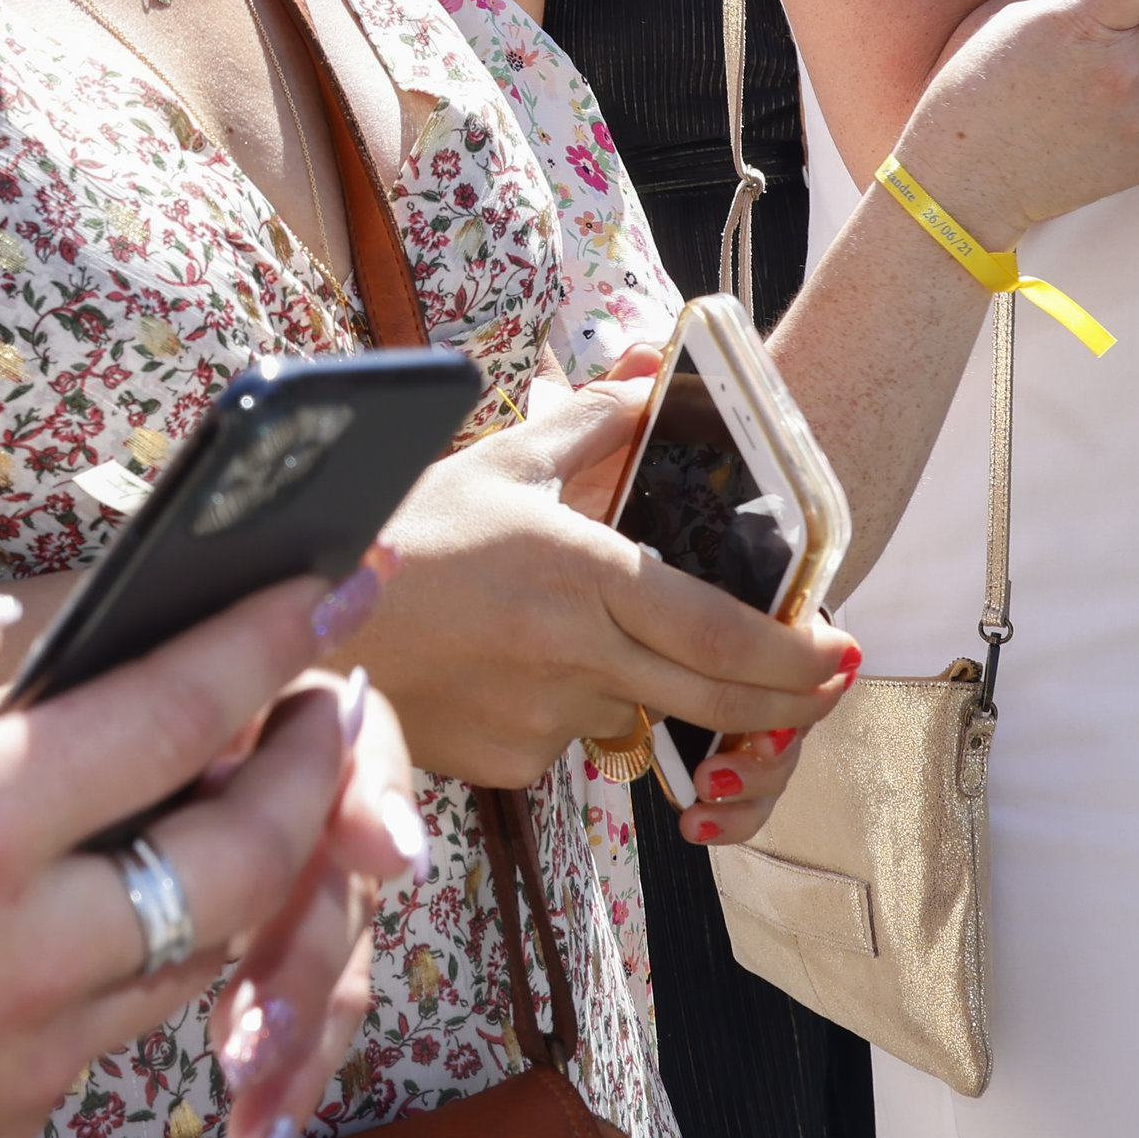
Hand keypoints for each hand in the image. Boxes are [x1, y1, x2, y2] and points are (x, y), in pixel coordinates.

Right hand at [0, 578, 415, 1137]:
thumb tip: (10, 630)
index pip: (169, 717)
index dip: (265, 644)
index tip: (331, 589)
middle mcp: (27, 946)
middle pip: (241, 855)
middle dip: (310, 770)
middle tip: (333, 704)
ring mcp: (34, 1043)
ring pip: (210, 947)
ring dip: (260, 864)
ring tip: (269, 790)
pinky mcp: (19, 1111)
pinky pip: (136, 1016)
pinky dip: (170, 945)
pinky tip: (154, 894)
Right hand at [339, 367, 857, 790]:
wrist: (295, 625)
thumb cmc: (399, 534)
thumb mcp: (500, 459)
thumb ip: (591, 422)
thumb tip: (649, 372)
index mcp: (581, 575)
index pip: (720, 634)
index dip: (796, 657)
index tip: (843, 652)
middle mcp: (573, 657)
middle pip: (711, 699)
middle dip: (783, 701)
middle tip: (822, 683)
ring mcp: (541, 720)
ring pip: (632, 710)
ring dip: (634, 680)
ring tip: (560, 631)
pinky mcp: (507, 764)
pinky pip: (567, 738)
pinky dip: (563, 707)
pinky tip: (509, 666)